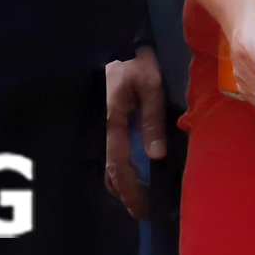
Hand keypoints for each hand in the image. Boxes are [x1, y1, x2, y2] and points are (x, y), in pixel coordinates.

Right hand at [104, 46, 165, 219]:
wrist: (116, 43)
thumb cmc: (135, 61)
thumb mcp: (151, 85)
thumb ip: (152, 119)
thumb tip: (157, 155)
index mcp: (111, 121)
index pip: (116, 165)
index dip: (129, 189)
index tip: (143, 207)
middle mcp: (100, 129)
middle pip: (107, 172)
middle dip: (124, 194)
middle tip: (144, 211)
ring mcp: (98, 127)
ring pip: (104, 166)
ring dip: (120, 185)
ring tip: (140, 198)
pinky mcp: (102, 124)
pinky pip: (107, 154)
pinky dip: (118, 171)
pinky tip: (131, 176)